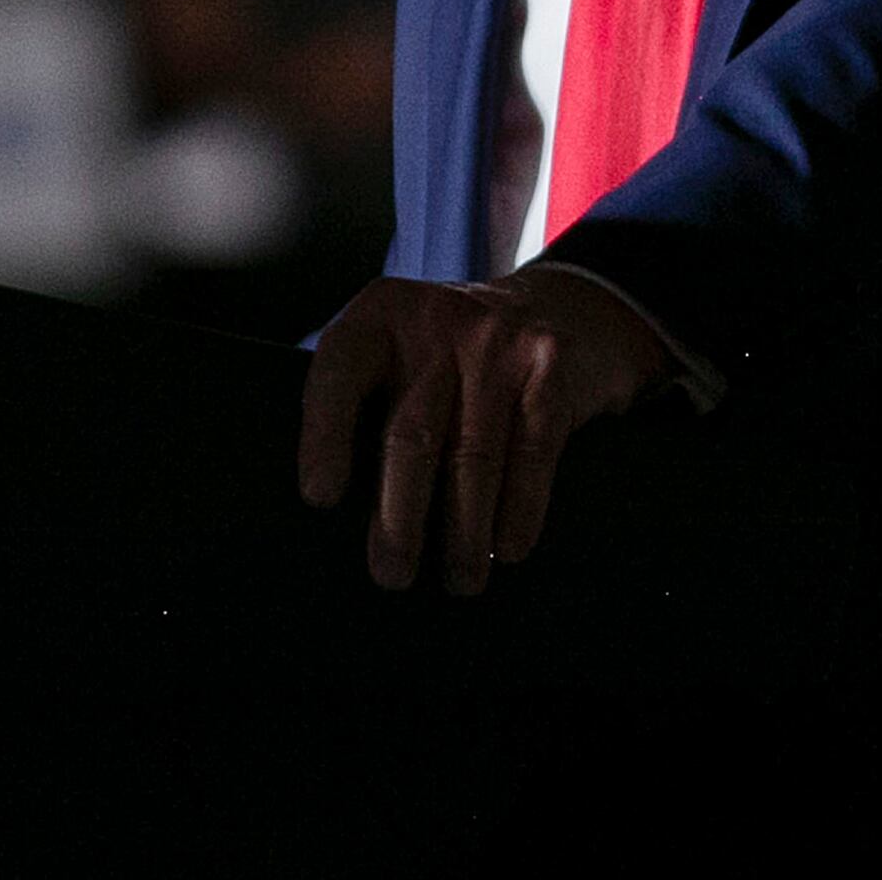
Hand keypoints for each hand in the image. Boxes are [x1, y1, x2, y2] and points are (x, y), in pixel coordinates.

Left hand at [298, 266, 670, 593]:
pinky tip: (510, 545)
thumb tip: (344, 512)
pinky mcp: (550, 364)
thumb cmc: (455, 356)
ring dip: (466, 533)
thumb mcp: (403, 352)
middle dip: (399, 519)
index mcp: (380, 316)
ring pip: (474, 455)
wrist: (560, 304)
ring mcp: (499, 340)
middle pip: (411, 434)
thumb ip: (371, 402)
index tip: (321, 498)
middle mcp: (437, 322)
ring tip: (462, 578)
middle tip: (393, 574)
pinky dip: (521, 509)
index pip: (339, 374)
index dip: (325, 437)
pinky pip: (532, 450)